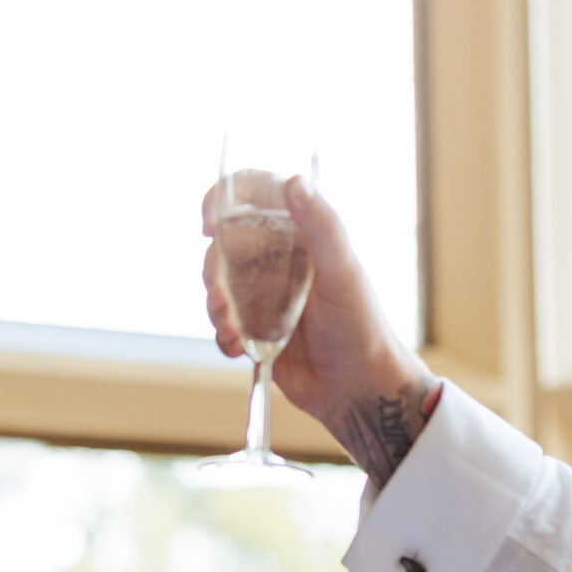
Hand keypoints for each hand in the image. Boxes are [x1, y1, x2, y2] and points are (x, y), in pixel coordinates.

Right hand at [202, 177, 439, 486]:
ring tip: (232, 330)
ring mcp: (266, 294)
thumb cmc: (362, 327)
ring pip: (219, 283)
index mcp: (300, 234)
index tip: (210, 224)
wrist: (360, 389)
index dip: (223, 201)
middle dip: (215, 269)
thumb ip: (322, 227)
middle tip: (221, 297)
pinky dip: (222, 333)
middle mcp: (280, 259)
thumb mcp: (343, 273)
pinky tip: (236, 348)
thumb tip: (294, 182)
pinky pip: (224, 322)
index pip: (252, 196)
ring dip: (216, 305)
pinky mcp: (257, 329)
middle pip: (225, 244)